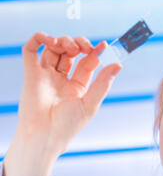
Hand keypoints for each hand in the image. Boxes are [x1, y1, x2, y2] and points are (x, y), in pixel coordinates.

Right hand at [18, 32, 121, 152]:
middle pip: (71, 52)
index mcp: (78, 87)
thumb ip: (103, 83)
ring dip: (62, 41)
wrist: (45, 136)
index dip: (95, 52)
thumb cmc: (68, 126)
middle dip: (78, 44)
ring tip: (70, 47)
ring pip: (54, 49)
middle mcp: (62, 79)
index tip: (103, 45)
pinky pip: (30, 51)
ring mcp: (46, 75)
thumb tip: (118, 65)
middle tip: (84, 47)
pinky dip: (38, 39)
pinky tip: (49, 40)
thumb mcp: (90, 104)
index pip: (87, 63)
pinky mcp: (31, 73)